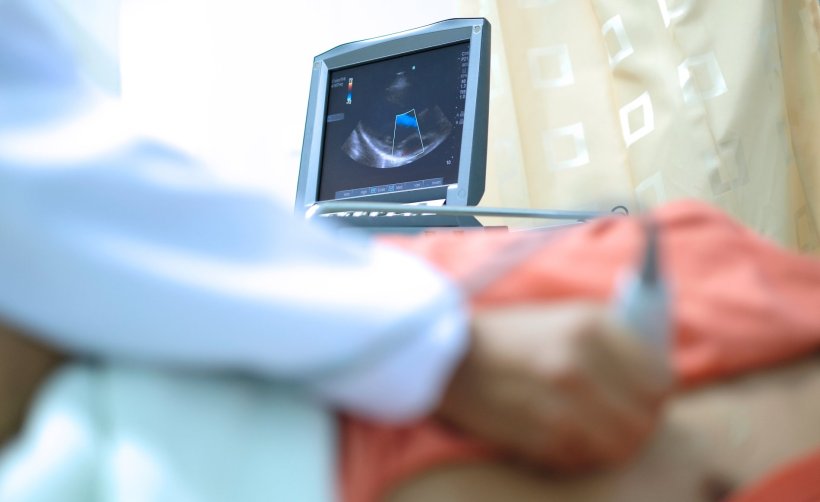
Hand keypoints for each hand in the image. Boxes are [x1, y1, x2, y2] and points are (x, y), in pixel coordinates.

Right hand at [435, 302, 673, 471]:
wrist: (450, 359)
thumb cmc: (514, 337)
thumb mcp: (569, 317)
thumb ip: (617, 340)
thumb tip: (659, 374)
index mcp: (592, 328)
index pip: (659, 381)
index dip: (655, 396)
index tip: (644, 399)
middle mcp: (579, 365)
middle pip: (644, 419)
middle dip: (638, 425)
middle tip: (623, 422)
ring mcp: (559, 405)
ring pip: (620, 447)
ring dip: (613, 445)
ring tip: (597, 434)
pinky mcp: (540, 437)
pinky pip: (585, 460)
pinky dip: (583, 456)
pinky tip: (568, 439)